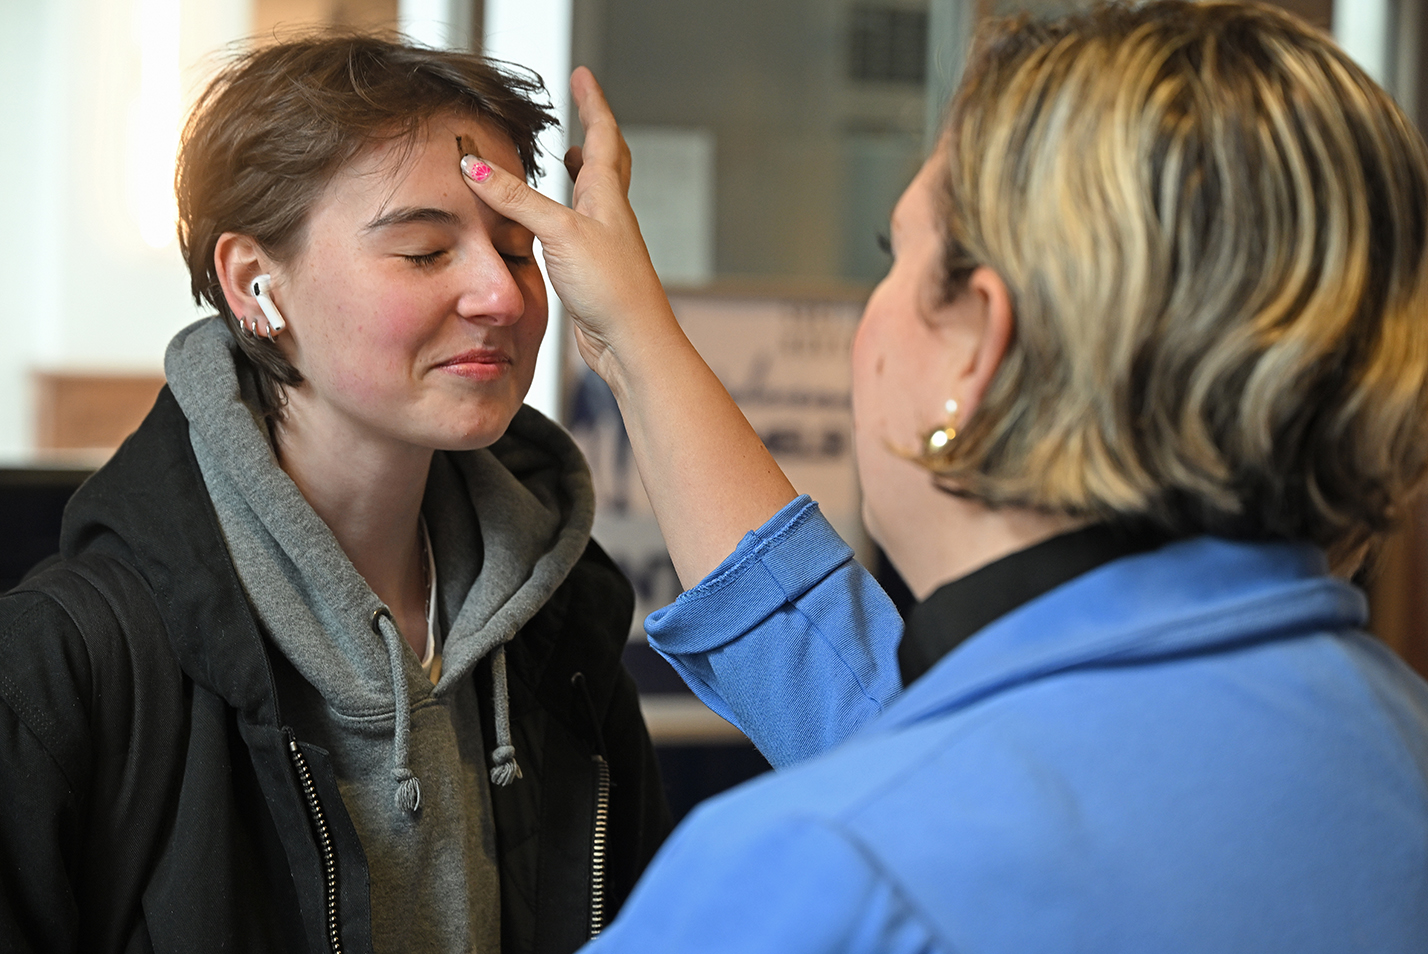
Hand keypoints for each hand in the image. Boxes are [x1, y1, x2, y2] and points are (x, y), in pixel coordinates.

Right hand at [460, 67, 675, 387]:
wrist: (632, 342)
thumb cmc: (612, 288)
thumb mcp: (559, 233)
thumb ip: (517, 200)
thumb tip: (475, 167)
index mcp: (606, 196)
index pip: (603, 136)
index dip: (592, 103)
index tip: (583, 76)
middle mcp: (609, 215)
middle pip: (607, 162)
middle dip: (593, 131)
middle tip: (582, 109)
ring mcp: (602, 243)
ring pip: (594, 196)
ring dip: (582, 172)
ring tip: (568, 159)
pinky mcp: (591, 270)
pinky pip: (577, 229)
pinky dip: (566, 213)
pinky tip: (554, 225)